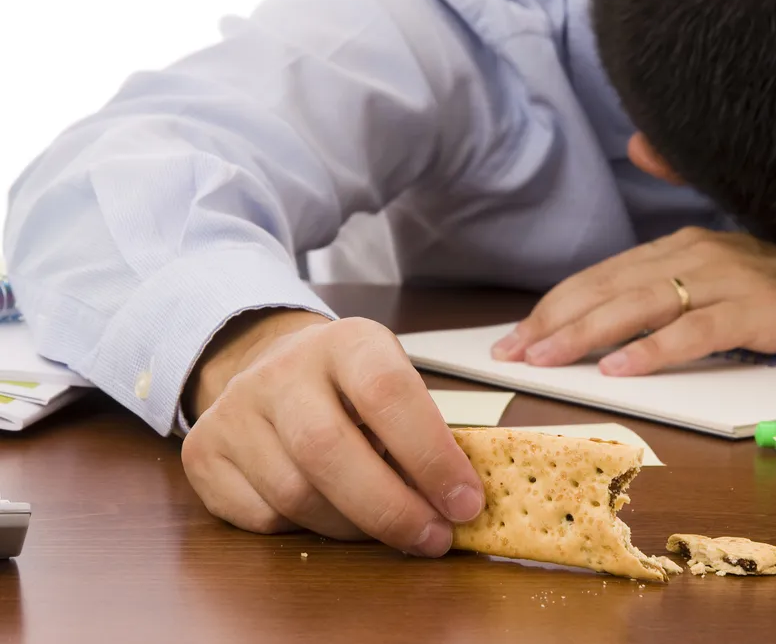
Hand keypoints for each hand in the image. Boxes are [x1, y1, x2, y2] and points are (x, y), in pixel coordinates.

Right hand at [180, 309, 483, 556]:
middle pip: (328, 450)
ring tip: (387, 531)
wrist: (268, 364)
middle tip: (432, 539)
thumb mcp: (392, 382)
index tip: (465, 502)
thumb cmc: (350, 386)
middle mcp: (283, 369)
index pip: (388, 393)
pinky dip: (305, 530)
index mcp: (346, 342)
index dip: (430, 455)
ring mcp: (235, 410)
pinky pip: (261, 516)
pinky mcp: (204, 451)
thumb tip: (460, 501)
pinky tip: (330, 516)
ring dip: (353, 528)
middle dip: (390, 509)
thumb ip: (423, 430)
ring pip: (294, 494)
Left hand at [491, 227, 775, 374]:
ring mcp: (729, 277)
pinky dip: (656, 349)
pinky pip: (698, 330)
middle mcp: (695, 254)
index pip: (599, 277)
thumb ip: (660, 282)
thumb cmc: (775, 296)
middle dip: (555, 322)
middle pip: (610, 288)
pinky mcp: (760, 308)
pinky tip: (621, 368)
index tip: (513, 336)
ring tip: (548, 358)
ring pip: (643, 304)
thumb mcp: (712, 281)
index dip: (553, 307)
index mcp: (677, 249)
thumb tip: (604, 301)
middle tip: (513, 352)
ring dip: (588, 333)